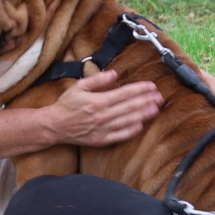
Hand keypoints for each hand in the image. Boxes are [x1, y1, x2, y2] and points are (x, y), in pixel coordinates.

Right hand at [47, 69, 162, 146]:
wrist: (54, 126)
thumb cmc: (66, 105)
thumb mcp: (79, 87)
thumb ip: (97, 80)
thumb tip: (113, 73)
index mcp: (97, 101)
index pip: (124, 93)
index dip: (139, 89)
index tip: (151, 85)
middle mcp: (102, 115)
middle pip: (129, 107)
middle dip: (146, 100)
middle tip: (160, 96)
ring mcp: (102, 129)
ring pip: (127, 121)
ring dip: (143, 114)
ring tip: (156, 109)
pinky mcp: (101, 140)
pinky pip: (119, 135)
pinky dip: (131, 131)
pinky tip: (141, 125)